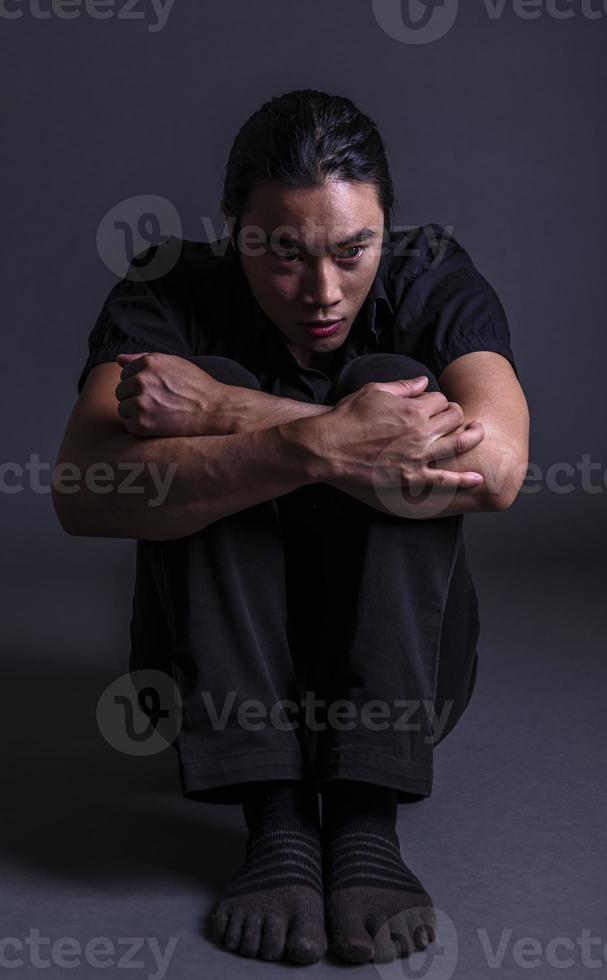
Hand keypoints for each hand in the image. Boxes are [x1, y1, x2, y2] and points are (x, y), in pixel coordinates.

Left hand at [115, 352, 226, 436]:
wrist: (214, 410)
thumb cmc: (196, 386)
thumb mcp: (173, 363)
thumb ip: (144, 359)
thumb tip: (119, 359)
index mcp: (148, 363)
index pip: (125, 373)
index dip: (139, 384)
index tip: (156, 390)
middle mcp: (141, 380)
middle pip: (121, 391)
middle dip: (135, 398)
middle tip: (158, 404)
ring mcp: (140, 402)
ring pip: (123, 409)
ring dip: (136, 413)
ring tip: (158, 414)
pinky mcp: (142, 423)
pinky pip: (129, 426)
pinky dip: (141, 428)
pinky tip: (158, 424)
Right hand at [315, 375, 485, 492]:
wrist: (329, 447)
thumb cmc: (348, 417)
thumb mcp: (374, 391)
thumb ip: (403, 387)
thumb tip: (423, 382)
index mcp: (413, 409)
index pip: (440, 399)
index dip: (438, 400)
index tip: (431, 404)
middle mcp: (421, 432)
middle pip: (454, 418)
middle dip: (455, 414)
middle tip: (452, 417)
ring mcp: (418, 456)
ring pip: (459, 444)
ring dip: (472, 436)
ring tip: (477, 433)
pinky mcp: (411, 477)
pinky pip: (444, 480)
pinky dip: (463, 480)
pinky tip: (477, 479)